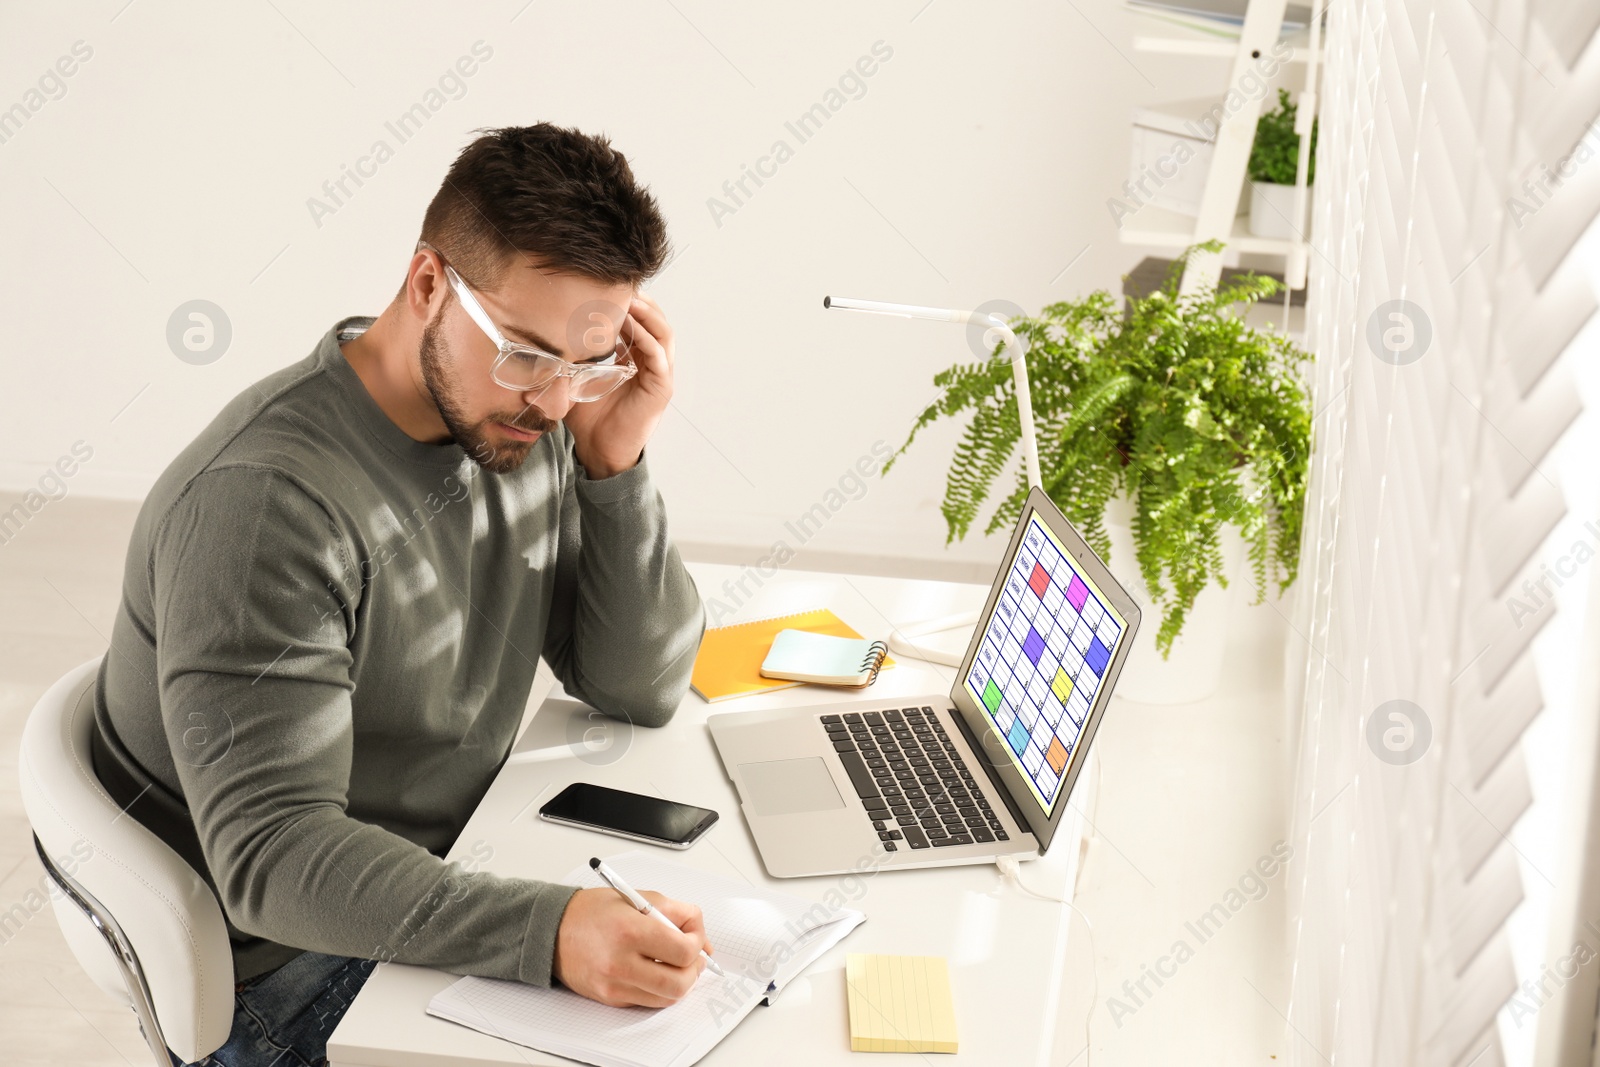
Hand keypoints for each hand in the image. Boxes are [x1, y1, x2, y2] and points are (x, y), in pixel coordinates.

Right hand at [552, 887, 714, 1006]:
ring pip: (666, 998)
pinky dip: (659, 989)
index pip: (683, 951)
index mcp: (630, 931)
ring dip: (680, 982)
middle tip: (693, 957)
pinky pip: (647, 1001)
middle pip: (679, 983)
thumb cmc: (592, 911)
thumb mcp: (637, 897)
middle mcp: (621, 962)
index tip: (694, 937)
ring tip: (676, 964)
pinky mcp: (610, 998)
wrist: (552, 930)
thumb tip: (701, 936)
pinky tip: (655, 971)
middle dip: (694, 970)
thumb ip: (676, 912)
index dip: (698, 944)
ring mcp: (614, 985)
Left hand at [562, 293, 673, 479]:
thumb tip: (539, 332)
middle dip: (641, 300)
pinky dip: (646, 338)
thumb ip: (569, 355)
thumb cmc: (589, 416)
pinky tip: (629, 326)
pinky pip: (659, 356)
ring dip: (647, 313)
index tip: (607, 285)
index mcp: (636, 358)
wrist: (598, 450)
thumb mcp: (576, 376)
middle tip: (620, 284)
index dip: (629, 302)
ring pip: (663, 333)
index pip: (640, 321)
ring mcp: (660, 375)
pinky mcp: (661, 388)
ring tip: (629, 298)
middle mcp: (652, 364)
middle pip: (656, 320)